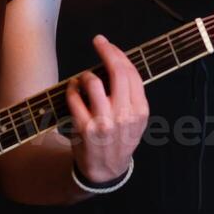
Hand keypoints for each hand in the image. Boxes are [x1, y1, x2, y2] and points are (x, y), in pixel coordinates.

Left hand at [64, 34, 149, 183]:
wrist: (107, 170)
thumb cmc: (120, 139)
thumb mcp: (136, 120)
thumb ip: (131, 95)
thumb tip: (116, 62)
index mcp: (140, 111)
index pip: (132, 73)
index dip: (118, 54)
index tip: (108, 44)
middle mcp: (125, 115)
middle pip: (117, 72)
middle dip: (106, 51)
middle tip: (98, 42)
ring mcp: (105, 122)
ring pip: (94, 82)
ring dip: (86, 75)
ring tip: (84, 78)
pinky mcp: (86, 129)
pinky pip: (75, 98)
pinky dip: (72, 89)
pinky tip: (73, 89)